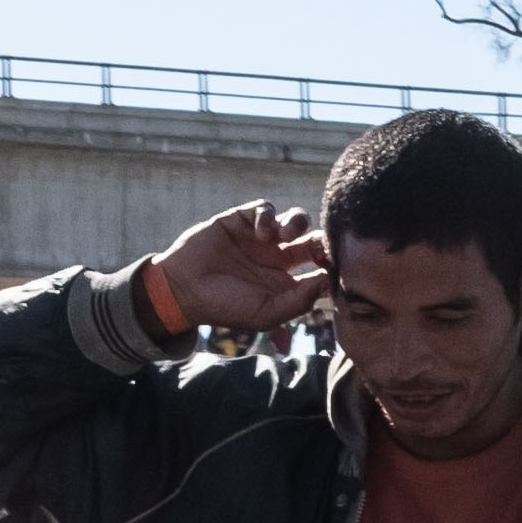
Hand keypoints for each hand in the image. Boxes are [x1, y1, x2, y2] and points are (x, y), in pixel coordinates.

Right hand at [151, 204, 333, 339]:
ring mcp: (261, 238)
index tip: (337, 266)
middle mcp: (278, 258)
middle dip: (322, 239)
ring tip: (285, 236)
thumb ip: (299, 301)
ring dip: (297, 223)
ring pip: (295, 220)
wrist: (184, 289)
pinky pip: (266, 209)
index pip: (321, 268)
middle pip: (314, 240)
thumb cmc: (225, 307)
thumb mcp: (266, 314)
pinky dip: (269, 216)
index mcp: (286, 283)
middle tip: (320, 246)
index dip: (333, 265)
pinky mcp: (243, 220)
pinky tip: (262, 232)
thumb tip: (328, 281)